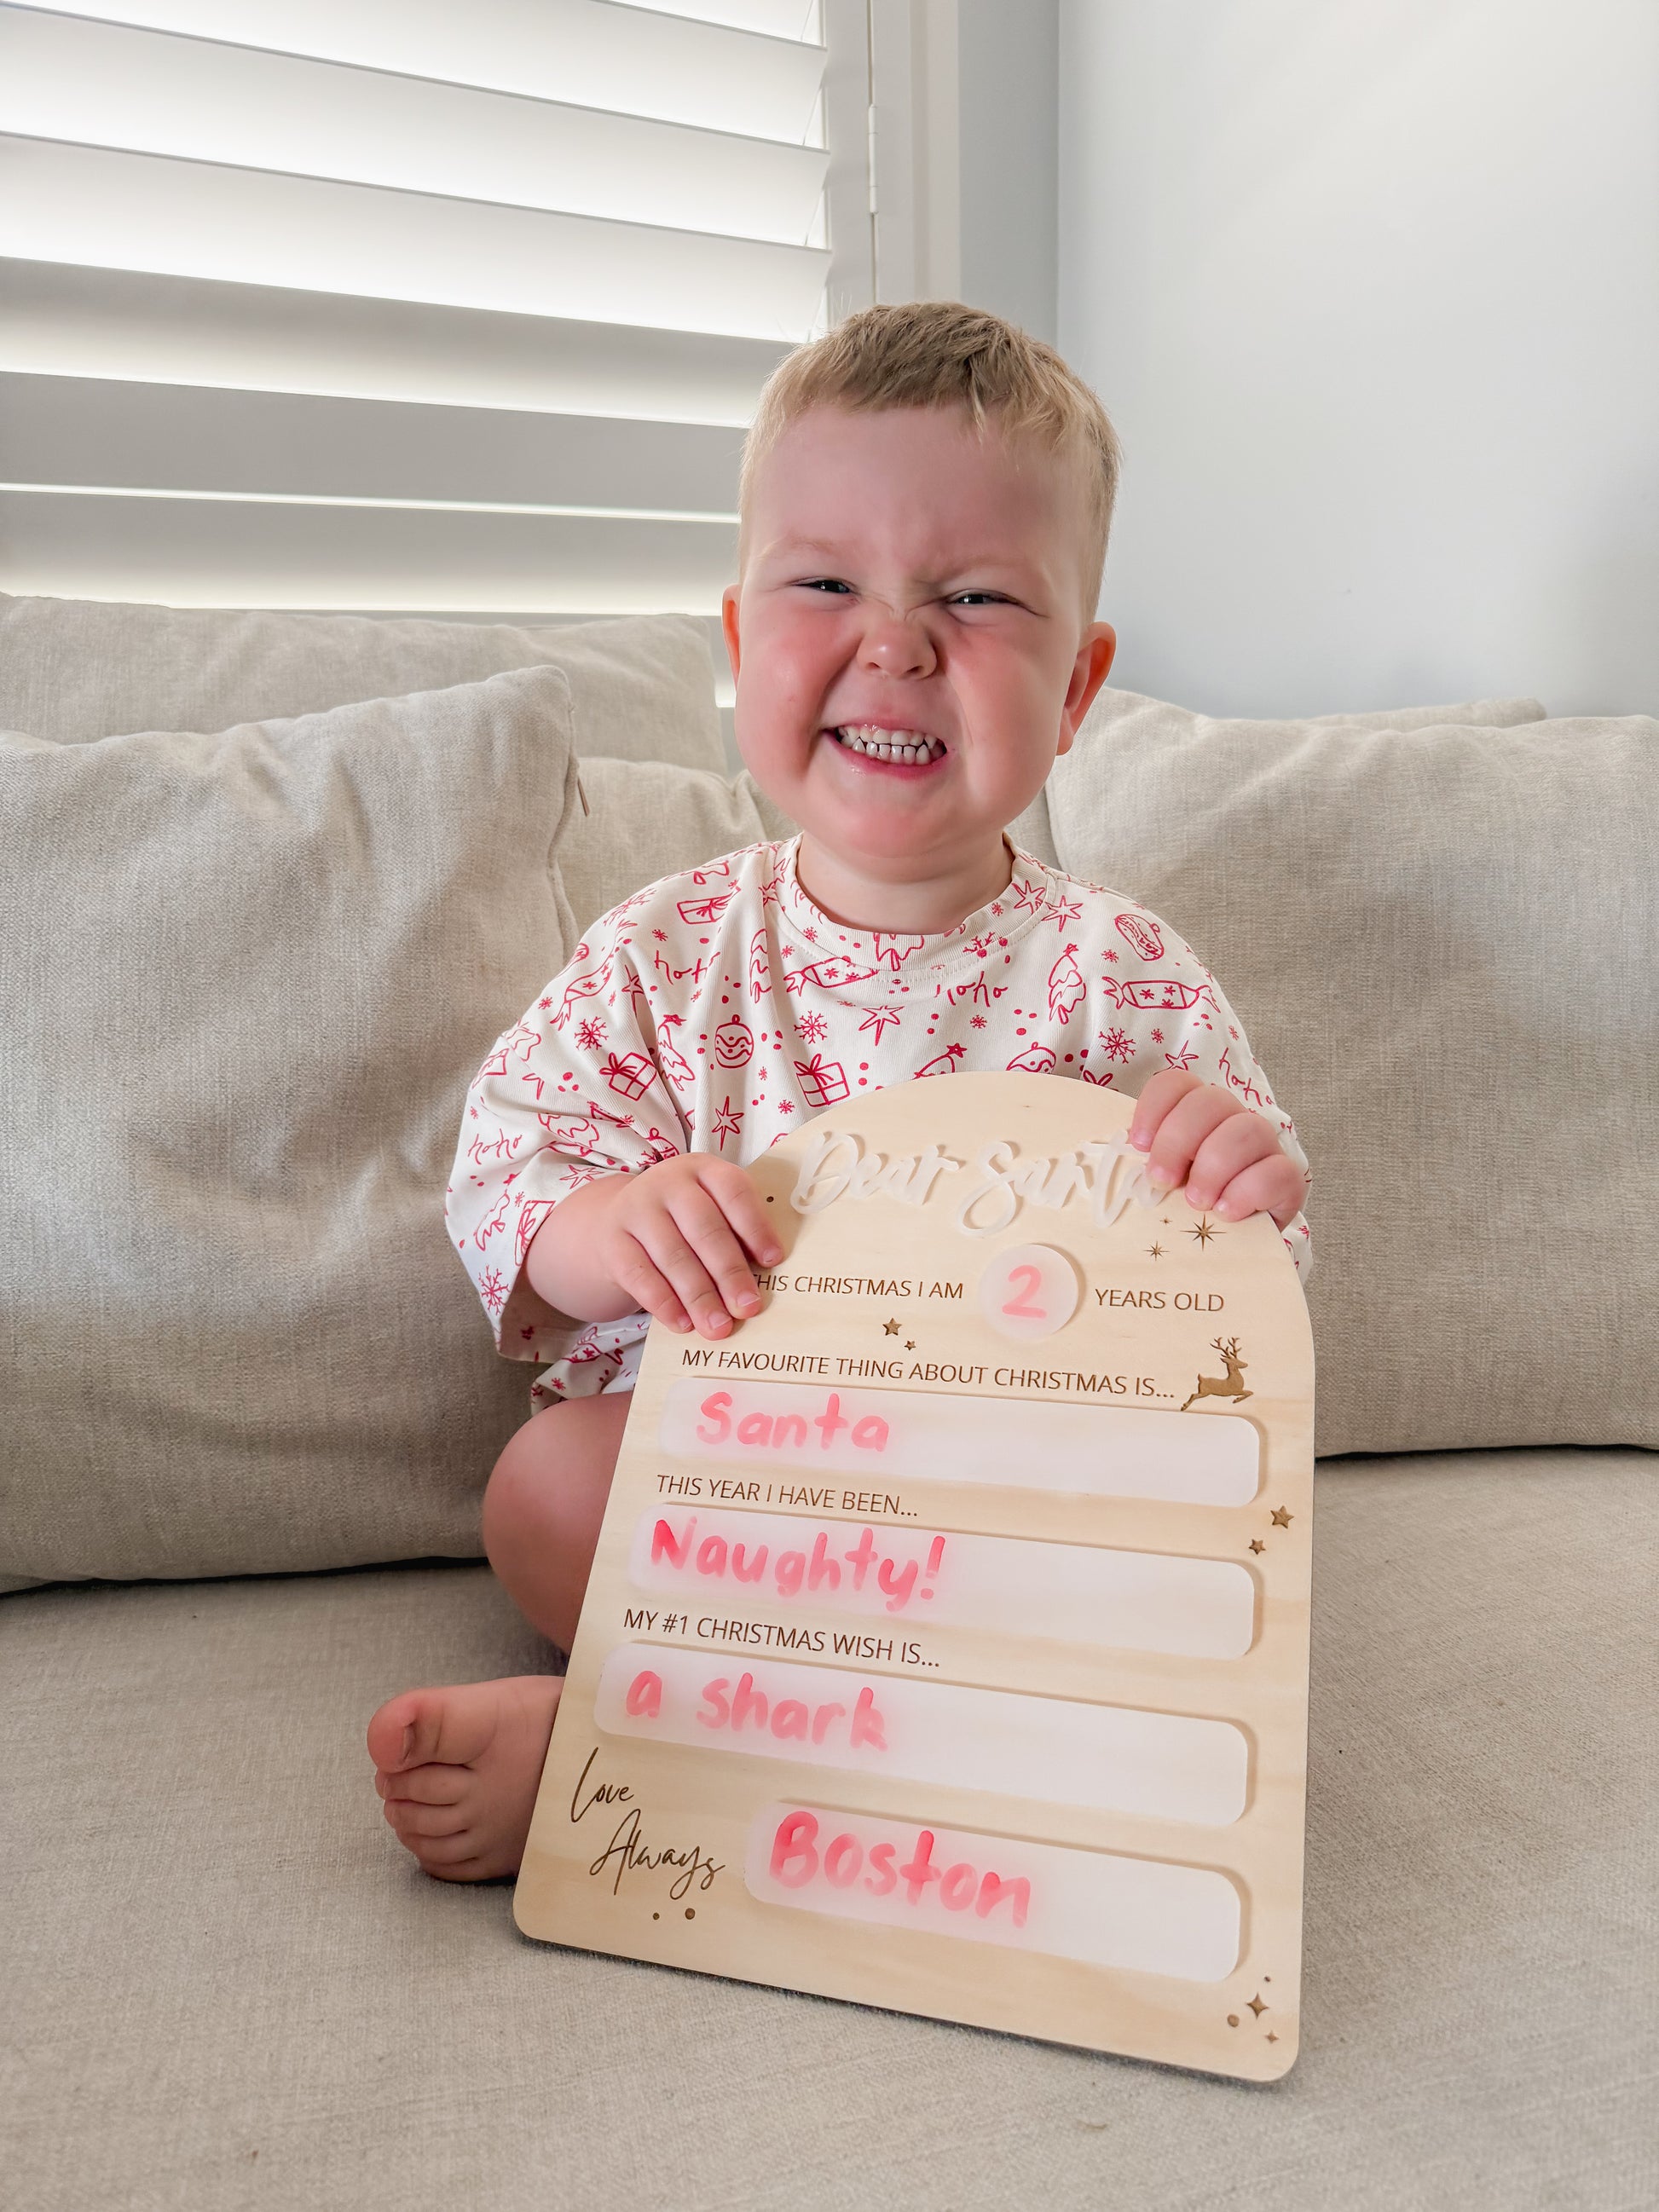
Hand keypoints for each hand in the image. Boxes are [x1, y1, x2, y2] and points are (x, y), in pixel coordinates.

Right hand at [535, 1154, 783, 1338]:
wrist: (621, 1219)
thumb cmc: (685, 1221)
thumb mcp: (712, 1209)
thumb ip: (738, 1234)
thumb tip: (764, 1278)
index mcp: (704, 1170)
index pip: (734, 1191)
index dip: (755, 1226)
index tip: (773, 1261)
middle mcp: (669, 1183)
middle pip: (704, 1229)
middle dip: (729, 1273)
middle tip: (748, 1308)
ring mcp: (636, 1209)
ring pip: (673, 1256)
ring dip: (699, 1296)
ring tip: (719, 1327)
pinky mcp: (613, 1241)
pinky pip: (639, 1275)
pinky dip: (663, 1303)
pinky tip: (683, 1324)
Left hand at [1129, 1070, 1305, 1228]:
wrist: (1232, 1246)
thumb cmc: (1187, 1209)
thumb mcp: (1160, 1183)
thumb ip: (1141, 1165)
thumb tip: (1112, 1163)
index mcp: (1196, 1113)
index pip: (1176, 1083)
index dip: (1154, 1107)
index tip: (1138, 1145)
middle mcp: (1232, 1119)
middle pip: (1210, 1100)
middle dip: (1178, 1140)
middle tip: (1162, 1181)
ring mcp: (1264, 1146)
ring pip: (1246, 1129)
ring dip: (1213, 1167)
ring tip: (1196, 1202)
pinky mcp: (1288, 1180)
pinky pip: (1277, 1171)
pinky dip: (1246, 1192)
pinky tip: (1226, 1212)